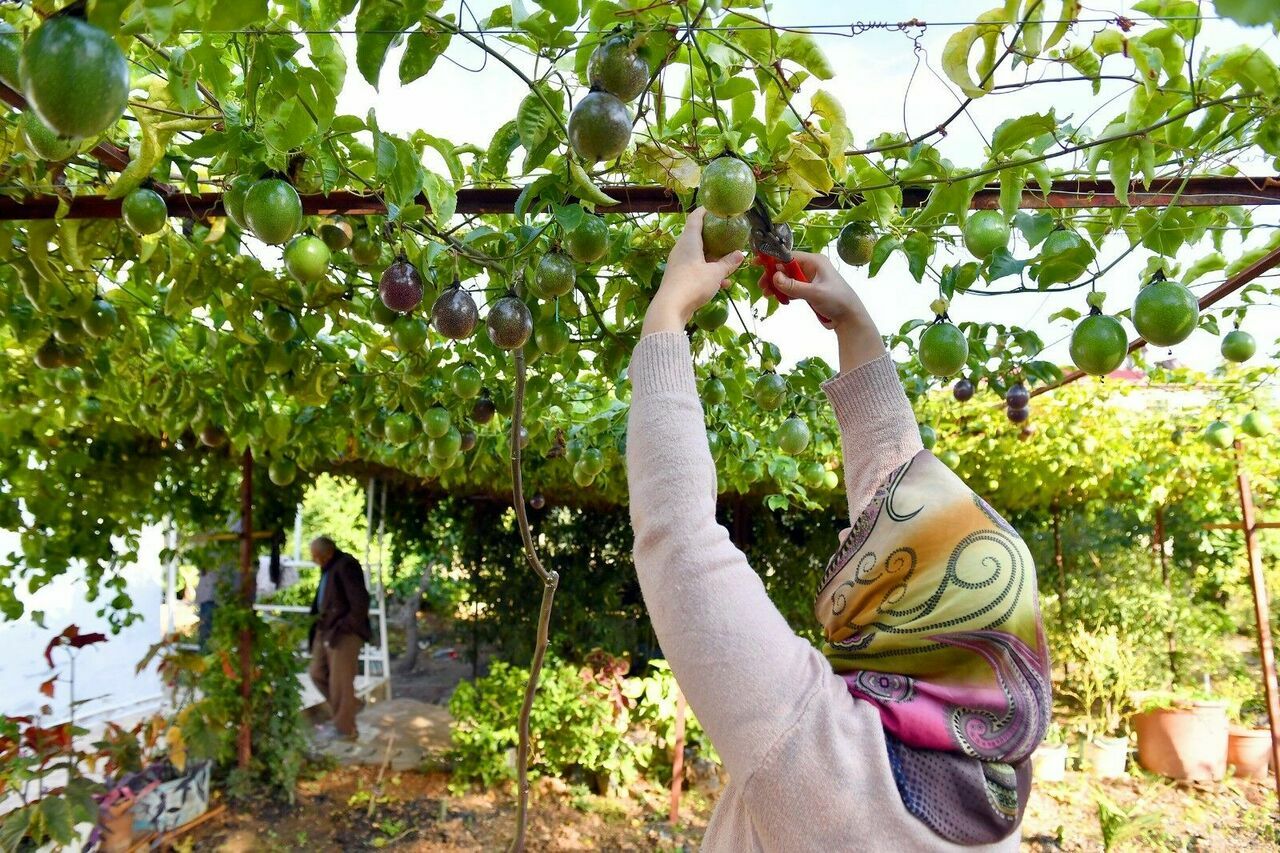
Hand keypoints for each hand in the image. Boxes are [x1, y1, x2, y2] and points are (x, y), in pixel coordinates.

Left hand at [643, 207, 744, 334]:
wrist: (671, 307)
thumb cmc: (693, 284)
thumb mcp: (715, 273)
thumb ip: (728, 263)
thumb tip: (740, 255)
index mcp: (689, 241)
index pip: (695, 218)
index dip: (705, 210)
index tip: (716, 208)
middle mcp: (682, 249)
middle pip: (698, 237)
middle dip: (714, 238)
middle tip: (728, 237)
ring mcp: (679, 263)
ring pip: (699, 255)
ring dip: (714, 260)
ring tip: (729, 266)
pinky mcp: (679, 277)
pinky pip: (696, 269)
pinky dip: (709, 273)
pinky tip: (723, 284)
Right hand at [768, 251, 868, 331]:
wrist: (850, 318)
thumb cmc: (837, 301)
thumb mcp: (814, 293)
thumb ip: (793, 286)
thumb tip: (774, 277)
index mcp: (814, 261)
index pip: (788, 256)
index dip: (772, 259)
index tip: (757, 264)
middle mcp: (811, 268)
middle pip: (785, 268)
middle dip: (773, 276)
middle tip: (762, 286)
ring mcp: (809, 279)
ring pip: (787, 279)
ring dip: (776, 286)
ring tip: (767, 295)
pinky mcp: (808, 291)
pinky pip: (791, 288)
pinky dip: (784, 293)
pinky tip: (778, 299)